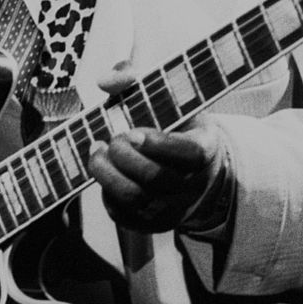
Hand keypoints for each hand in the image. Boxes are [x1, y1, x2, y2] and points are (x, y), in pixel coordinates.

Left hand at [88, 65, 227, 232]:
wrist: (191, 168)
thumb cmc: (173, 124)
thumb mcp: (167, 97)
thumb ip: (136, 80)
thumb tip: (105, 81)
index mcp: (204, 149)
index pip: (189, 154)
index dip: (159, 144)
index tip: (134, 132)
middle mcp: (192, 184)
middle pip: (155, 178)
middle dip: (124, 157)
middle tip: (113, 139)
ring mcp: (172, 208)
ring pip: (136, 200)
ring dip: (107, 175)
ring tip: (98, 152)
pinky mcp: (152, 223)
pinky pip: (124, 216)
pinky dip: (107, 194)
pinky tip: (105, 172)